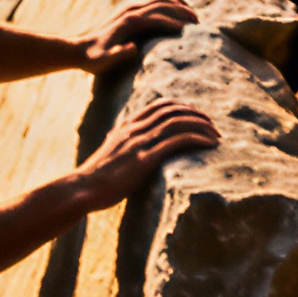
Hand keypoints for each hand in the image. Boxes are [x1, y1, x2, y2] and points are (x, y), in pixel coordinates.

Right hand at [70, 98, 218, 209]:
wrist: (81, 190)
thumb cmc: (92, 181)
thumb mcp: (108, 158)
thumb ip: (120, 150)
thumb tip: (126, 154)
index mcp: (125, 128)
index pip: (158, 107)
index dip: (181, 107)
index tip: (196, 116)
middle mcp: (134, 130)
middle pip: (173, 110)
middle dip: (197, 115)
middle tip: (212, 126)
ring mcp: (139, 143)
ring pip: (179, 122)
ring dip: (202, 126)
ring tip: (217, 135)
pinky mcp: (145, 159)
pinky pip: (178, 141)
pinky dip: (198, 138)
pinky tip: (210, 144)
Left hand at [75, 0, 195, 73]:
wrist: (80, 49)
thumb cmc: (94, 59)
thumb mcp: (102, 61)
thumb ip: (116, 55)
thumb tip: (132, 48)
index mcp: (128, 22)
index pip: (156, 17)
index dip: (173, 23)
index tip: (189, 31)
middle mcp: (131, 11)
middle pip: (162, 5)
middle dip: (182, 12)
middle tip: (199, 23)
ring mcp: (132, 9)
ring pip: (161, 0)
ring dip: (179, 6)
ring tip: (195, 17)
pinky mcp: (132, 11)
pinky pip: (157, 3)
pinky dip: (171, 4)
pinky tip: (181, 12)